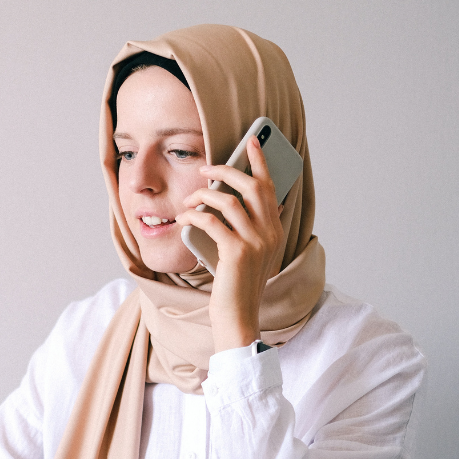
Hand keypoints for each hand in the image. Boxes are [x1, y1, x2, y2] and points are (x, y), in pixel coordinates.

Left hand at [176, 136, 285, 352]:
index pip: (270, 187)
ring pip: (229, 201)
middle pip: (251, 186)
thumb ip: (253, 230)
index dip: (260, 162)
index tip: (250, 142)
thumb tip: (242, 206)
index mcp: (274, 231)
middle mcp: (269, 233)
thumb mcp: (251, 254)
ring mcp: (255, 242)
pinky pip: (212, 221)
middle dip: (227, 171)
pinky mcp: (236, 253)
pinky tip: (184, 218)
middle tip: (206, 169)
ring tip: (189, 200)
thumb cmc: (237, 286)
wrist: (238, 317)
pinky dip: (195, 215)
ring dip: (204, 195)